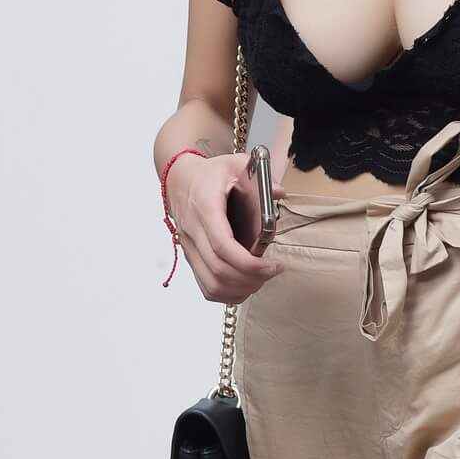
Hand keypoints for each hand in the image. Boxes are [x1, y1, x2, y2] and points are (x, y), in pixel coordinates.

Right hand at [164, 148, 284, 304]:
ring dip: (239, 290)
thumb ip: (260, 178)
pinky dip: (227, 294)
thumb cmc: (210, 174)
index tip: (273, 266)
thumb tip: (280, 193)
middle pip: (218, 270)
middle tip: (272, 272)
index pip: (223, 246)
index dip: (250, 263)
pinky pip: (205, 286)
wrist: (179, 179)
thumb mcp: (236, 164)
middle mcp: (192, 231)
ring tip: (260, 280)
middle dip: (251, 279)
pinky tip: (245, 285)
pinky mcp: (190, 257)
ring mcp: (189, 248)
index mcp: (205, 208)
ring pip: (211, 284)